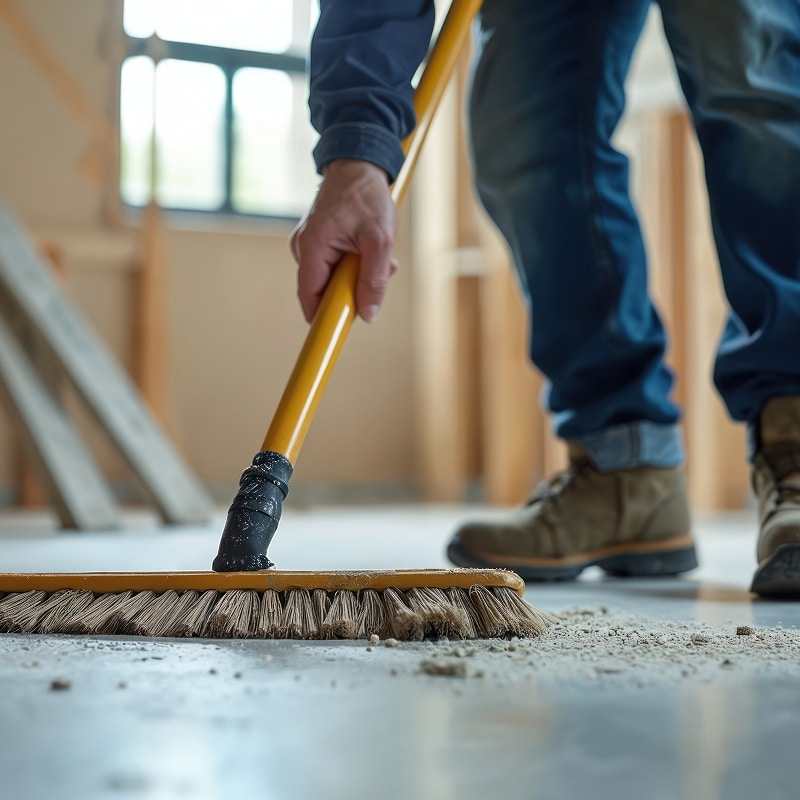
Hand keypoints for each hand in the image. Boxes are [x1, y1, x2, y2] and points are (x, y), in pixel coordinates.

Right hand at [291, 159, 398, 322]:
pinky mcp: (319, 242)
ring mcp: (310, 245)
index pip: (310, 298)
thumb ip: (373, 279)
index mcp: (312, 248)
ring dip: (358, 274)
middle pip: (324, 291)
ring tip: (375, 250)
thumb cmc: (367, 196)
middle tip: (378, 271)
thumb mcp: (379, 240)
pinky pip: (335, 266)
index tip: (335, 336)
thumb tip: (367, 314)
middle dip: (353, 289)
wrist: (359, 163)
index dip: (323, 319)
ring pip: (333, 279)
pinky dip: (355, 262)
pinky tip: (368, 245)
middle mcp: (304, 248)